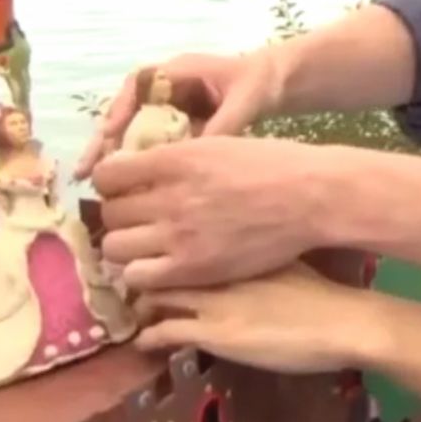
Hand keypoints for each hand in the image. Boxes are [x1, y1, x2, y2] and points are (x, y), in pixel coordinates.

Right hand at [74, 52, 280, 180]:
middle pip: (124, 112)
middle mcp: (164, 88)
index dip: (119, 110)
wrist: (276, 85)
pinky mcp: (174, 127)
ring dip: (115, 156)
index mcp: (177, 71)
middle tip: (85, 171)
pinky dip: (138, 164)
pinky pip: (149, 145)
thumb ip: (224, 123)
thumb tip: (199, 154)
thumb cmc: (258, 83)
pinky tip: (127, 190)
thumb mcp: (244, 100)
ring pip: (132, 131)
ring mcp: (167, 108)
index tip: (108, 135)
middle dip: (104, 141)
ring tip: (96, 185)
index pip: (136, 86)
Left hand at [92, 135, 329, 290]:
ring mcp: (179, 235)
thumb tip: (145, 167)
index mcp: (176, 159)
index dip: (111, 182)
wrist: (313, 197)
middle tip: (139, 219)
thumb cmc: (276, 165)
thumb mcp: (221, 144)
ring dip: (126, 246)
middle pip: (109, 212)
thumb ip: (179, 158)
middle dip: (120, 215)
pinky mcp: (193, 269)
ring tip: (146, 246)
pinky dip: (142, 273)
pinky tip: (160, 267)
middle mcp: (169, 196)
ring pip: (115, 247)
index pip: (108, 173)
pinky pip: (138, 277)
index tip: (125, 188)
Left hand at [133, 261, 378, 373]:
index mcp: (235, 242)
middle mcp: (218, 265)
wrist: (343, 321)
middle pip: (157, 258)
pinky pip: (162, 332)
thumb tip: (235, 248)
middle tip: (137, 284)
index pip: (180, 232)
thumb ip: (251, 251)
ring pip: (151, 294)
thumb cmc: (322, 290)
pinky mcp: (214, 332)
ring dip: (141, 306)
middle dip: (140, 271)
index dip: (159, 241)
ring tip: (142, 314)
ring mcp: (214, 298)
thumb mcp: (281, 258)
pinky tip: (149, 342)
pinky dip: (149, 338)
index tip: (152, 252)